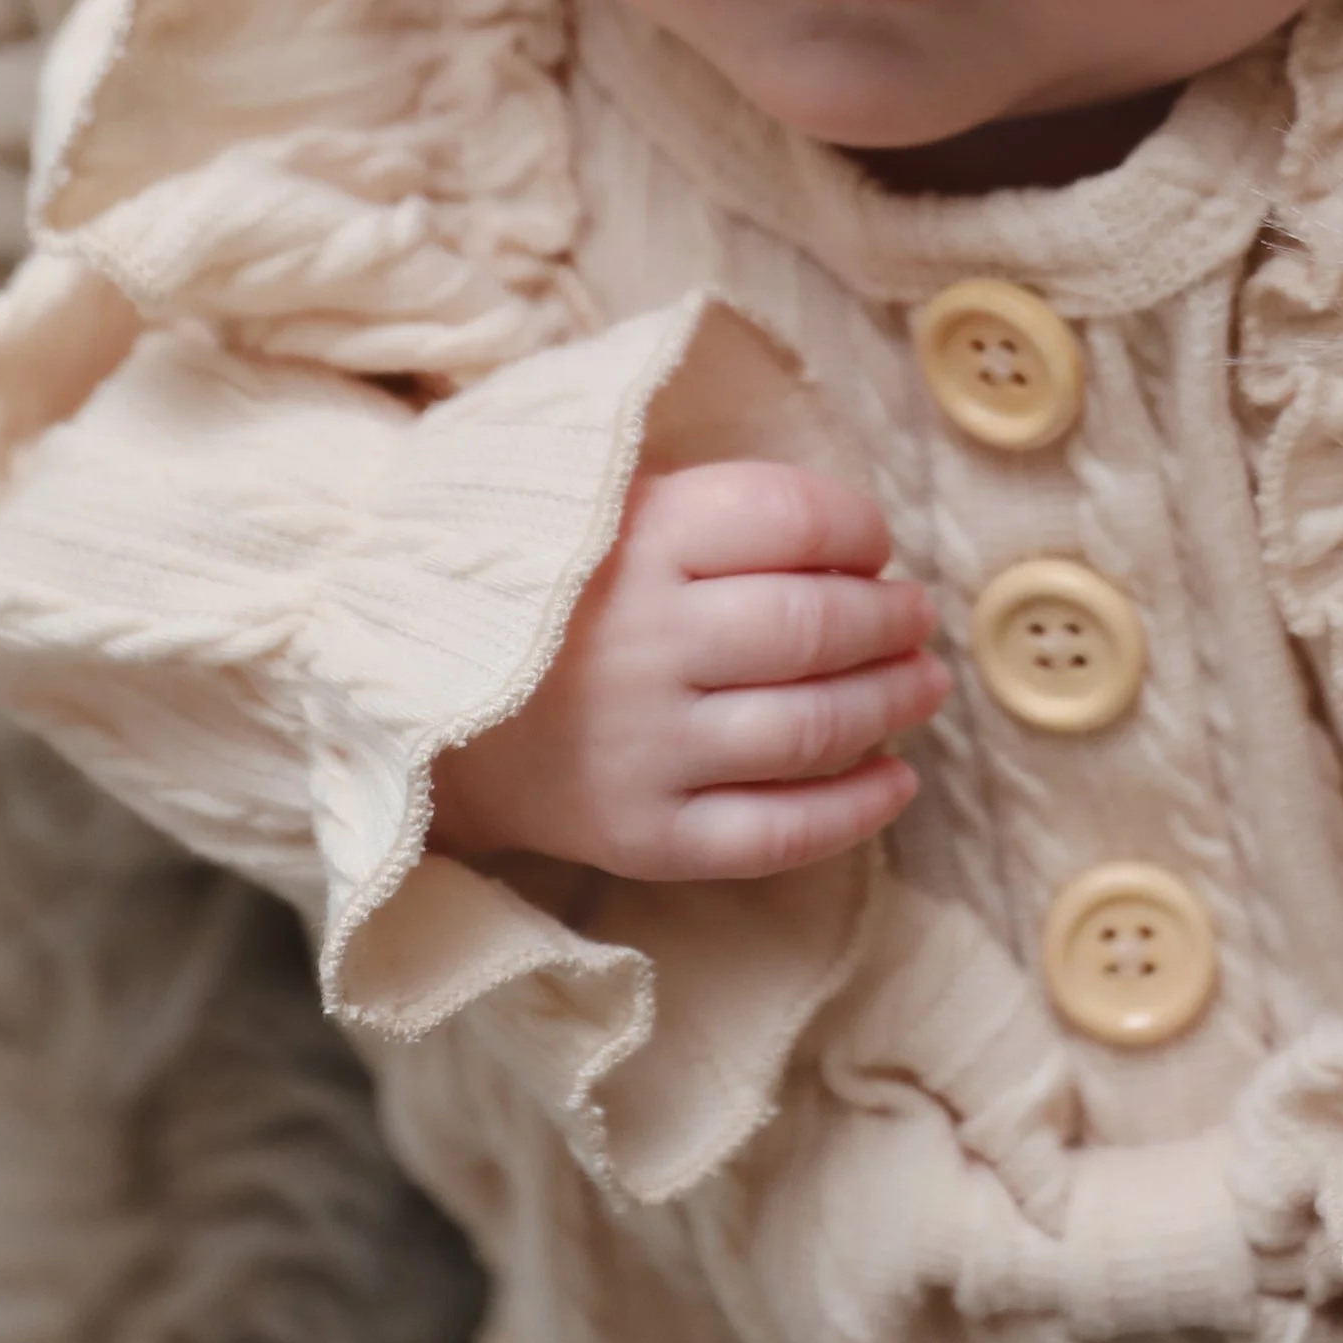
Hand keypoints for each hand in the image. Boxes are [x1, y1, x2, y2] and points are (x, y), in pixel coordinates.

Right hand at [429, 463, 947, 882]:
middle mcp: (644, 642)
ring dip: (892, 703)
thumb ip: (720, 510)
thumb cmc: (546, 593)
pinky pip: (777, 833)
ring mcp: (645, 747)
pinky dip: (856, 809)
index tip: (875, 544)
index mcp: (637, 539)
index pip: (791, 518)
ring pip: (812, 727)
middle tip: (916, 616)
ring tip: (923, 683)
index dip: (859, 528)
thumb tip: (860, 544)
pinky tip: (896, 780)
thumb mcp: (608, 508)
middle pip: (815, 626)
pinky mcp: (644, 835)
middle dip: (892, 619)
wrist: (420, 702)